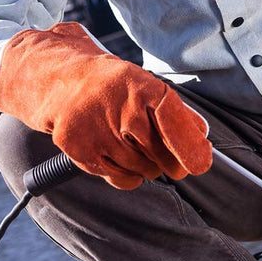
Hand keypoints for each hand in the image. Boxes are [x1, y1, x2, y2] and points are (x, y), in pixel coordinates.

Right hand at [0, 22, 212, 188]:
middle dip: (174, 161)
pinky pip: (122, 178)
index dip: (190, 144)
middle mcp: (120, 108)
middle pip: (161, 152)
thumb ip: (175, 111)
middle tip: (176, 160)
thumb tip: (201, 135)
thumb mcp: (145, 85)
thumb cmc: (111, 85)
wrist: (60, 82)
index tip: (201, 162)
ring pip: (144, 169)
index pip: (172, 117)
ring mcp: (99, 132)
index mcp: (140, 86)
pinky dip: (130, 175)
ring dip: (151, 166)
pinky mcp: (82, 152)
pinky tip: (125, 158)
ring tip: (140, 148)